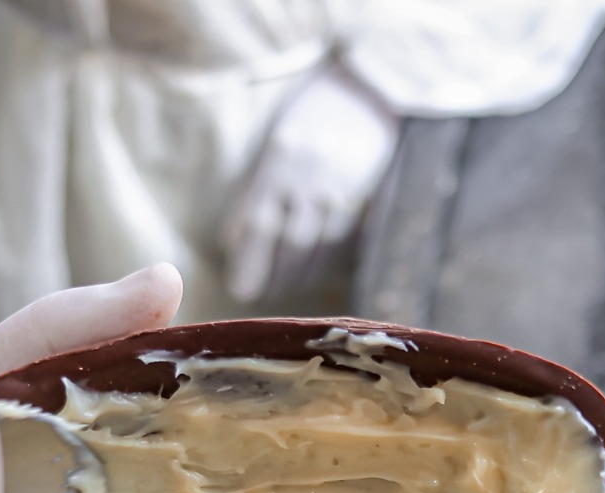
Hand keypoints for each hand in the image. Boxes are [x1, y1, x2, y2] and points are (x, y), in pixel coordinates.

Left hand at [223, 65, 400, 304]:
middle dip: (275, 275)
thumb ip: (255, 187)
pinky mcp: (370, 196)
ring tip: (286, 286)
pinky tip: (317, 268)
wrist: (371, 86)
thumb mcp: (275, 138)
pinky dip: (330, 259)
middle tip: (261, 293)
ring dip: (302, 273)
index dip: (250, 261)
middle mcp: (313, 175)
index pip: (260, 221)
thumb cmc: (311, 110)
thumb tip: (234, 240)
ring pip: (321, 245)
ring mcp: (346, 187)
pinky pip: (348, 238)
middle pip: (292, 242)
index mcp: (281, 156)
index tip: (240, 289)